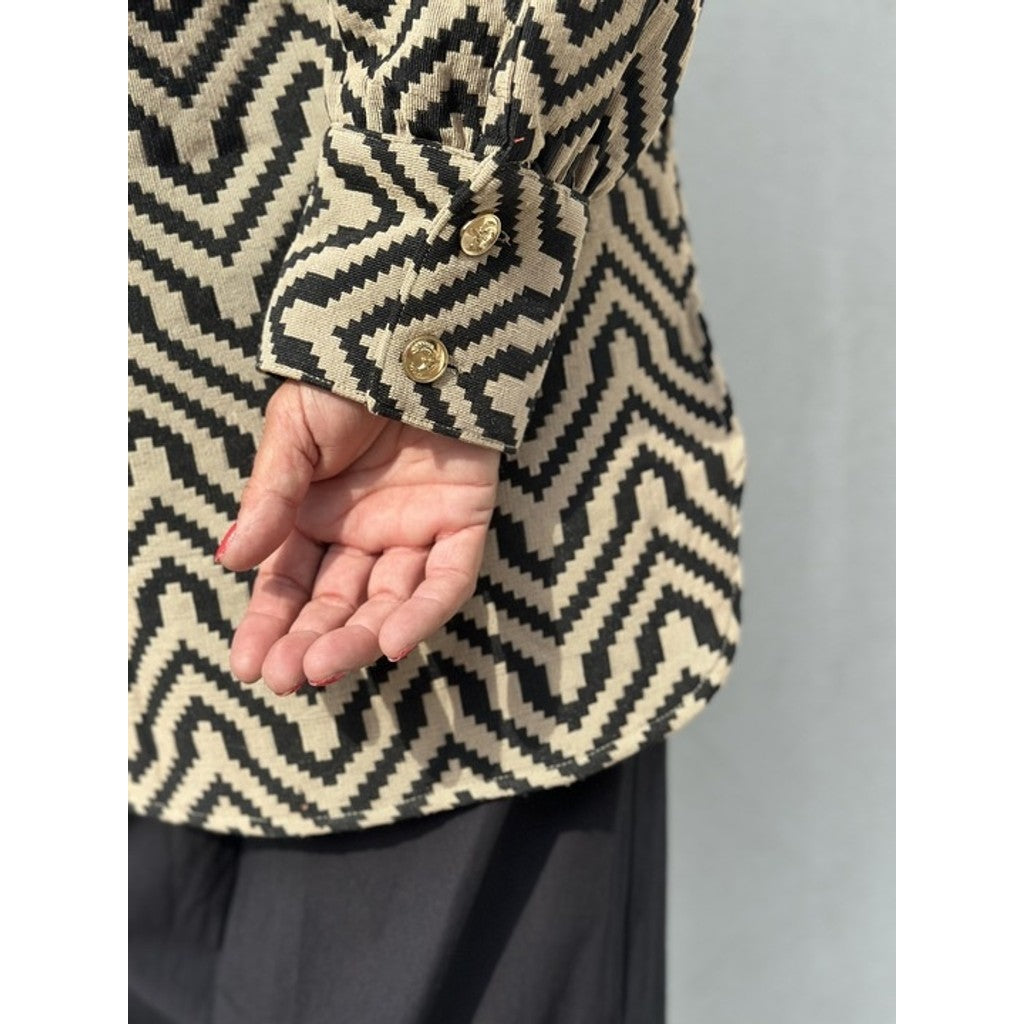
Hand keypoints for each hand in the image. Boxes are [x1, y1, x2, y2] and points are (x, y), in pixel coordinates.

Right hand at [217, 381, 499, 694]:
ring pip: (389, 600)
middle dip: (311, 639)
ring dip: (359, 637)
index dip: (269, 623)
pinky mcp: (463, 521)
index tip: (248, 666)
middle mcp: (364, 530)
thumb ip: (271, 495)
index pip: (290, 582)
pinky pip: (448, 578)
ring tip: (323, 666)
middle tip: (286, 676)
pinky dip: (424, 611)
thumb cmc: (345, 375)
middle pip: (338, 601)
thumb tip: (232, 558)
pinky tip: (393, 642)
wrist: (415, 332)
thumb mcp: (293, 433)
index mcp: (316, 513)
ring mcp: (414, 529)